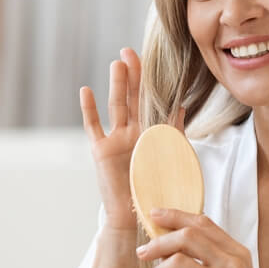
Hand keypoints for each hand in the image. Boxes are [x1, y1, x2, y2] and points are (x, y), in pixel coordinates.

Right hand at [80, 49, 182, 232]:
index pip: (151, 101)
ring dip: (117, 85)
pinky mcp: (101, 150)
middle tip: (130, 51)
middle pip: (132, 97)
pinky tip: (87, 90)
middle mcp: (133, 132)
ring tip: (118, 63)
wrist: (136, 216)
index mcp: (151, 133)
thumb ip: (174, 133)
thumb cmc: (155, 191)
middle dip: (133, 75)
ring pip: (117, 106)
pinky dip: (89, 109)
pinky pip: (93, 126)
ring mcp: (116, 139)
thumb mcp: (169, 159)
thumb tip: (181, 105)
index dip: (151, 81)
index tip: (153, 58)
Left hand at [135, 208, 268, 267]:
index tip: (156, 215)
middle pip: (187, 236)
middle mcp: (232, 265)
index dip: (176, 216)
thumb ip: (217, 261)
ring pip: (176, 261)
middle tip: (143, 252)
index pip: (203, 223)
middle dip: (158, 242)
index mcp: (238, 255)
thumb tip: (178, 247)